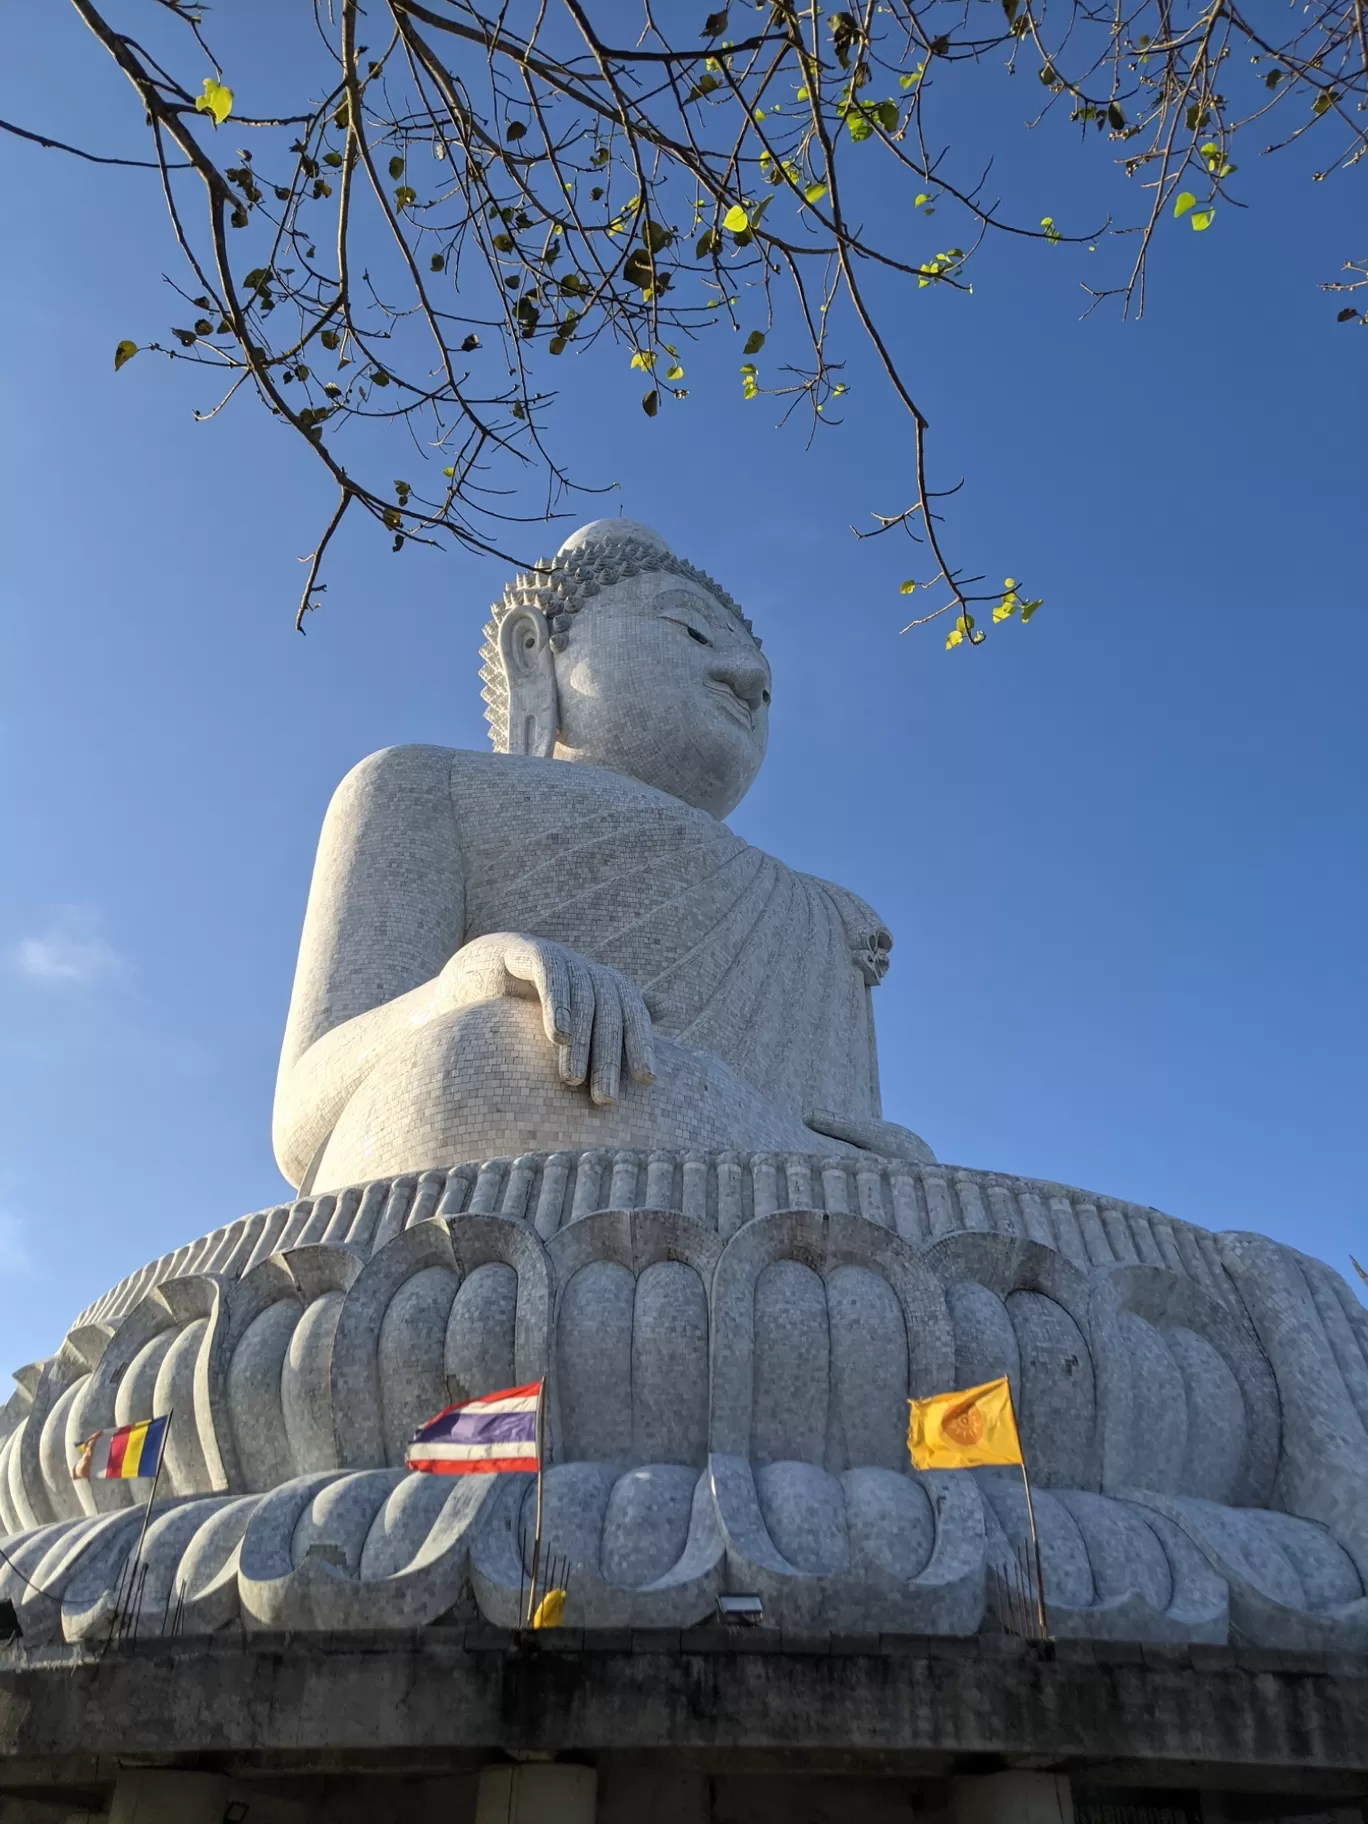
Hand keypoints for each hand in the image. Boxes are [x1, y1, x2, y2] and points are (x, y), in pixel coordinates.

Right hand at [440, 933, 654, 1105]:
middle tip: (604, 1098)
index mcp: (601, 983)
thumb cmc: (520, 1008)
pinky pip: (550, 972)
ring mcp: (556, 954)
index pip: (632, 1012)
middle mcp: (583, 967)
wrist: (467, 979)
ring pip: (582, 996)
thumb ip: (613, 1016)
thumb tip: (668, 1009)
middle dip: (608, 1056)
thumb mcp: (568, 1020)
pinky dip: (558, 1002)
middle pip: (610, 1010)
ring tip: (573, 1080)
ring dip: (581, 1040)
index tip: (647, 1081)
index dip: (641, 1043)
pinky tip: (558, 1035)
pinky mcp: (523, 949)